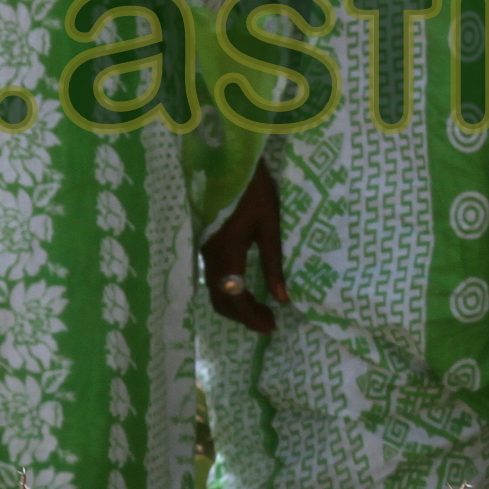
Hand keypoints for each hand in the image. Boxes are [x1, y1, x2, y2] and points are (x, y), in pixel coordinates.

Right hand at [197, 161, 285, 334]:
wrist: (227, 161)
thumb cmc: (254, 189)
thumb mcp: (270, 224)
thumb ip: (274, 262)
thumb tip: (283, 298)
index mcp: (228, 253)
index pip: (236, 299)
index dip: (251, 318)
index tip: (271, 327)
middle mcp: (211, 257)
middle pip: (221, 300)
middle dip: (243, 317)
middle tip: (268, 322)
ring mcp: (205, 250)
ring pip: (215, 290)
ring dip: (235, 306)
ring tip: (260, 310)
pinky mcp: (206, 244)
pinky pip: (214, 278)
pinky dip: (229, 292)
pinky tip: (245, 289)